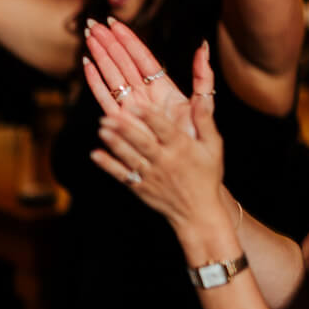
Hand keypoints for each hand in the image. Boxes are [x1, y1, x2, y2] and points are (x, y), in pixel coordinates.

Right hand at [81, 18, 197, 139]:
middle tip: (93, 24)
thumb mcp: (203, 107)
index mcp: (163, 89)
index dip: (129, 40)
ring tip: (88, 38)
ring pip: (112, 76)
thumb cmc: (196, 143)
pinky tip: (88, 65)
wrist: (185, 172)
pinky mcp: (119, 123)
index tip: (115, 23)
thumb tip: (203, 46)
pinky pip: (105, 98)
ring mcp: (130, 108)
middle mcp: (144, 95)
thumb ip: (203, 78)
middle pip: (123, 63)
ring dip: (100, 57)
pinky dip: (95, 82)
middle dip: (108, 43)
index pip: (142, 58)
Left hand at [90, 54, 227, 236]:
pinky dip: (108, 166)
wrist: (198, 212)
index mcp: (182, 148)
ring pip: (130, 157)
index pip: (164, 129)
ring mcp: (151, 176)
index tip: (134, 105)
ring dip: (114, 144)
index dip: (149, 117)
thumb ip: (204, 120)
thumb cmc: (206, 174)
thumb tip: (202, 96)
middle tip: (107, 116)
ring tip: (101, 129)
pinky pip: (122, 176)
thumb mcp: (213, 146)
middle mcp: (165, 161)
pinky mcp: (140, 188)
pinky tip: (95, 155)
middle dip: (124, 129)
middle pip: (142, 143)